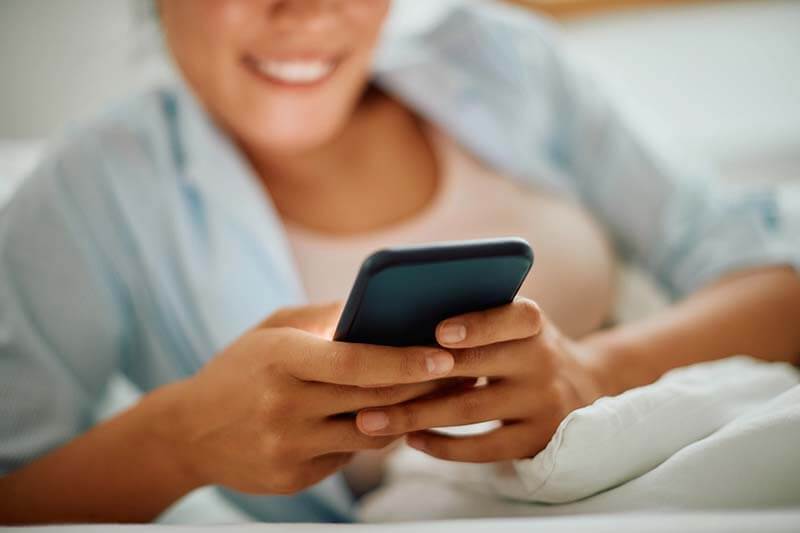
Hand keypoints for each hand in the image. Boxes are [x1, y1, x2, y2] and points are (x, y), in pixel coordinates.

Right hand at [163, 304, 456, 493]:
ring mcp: (288, 447)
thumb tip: (379, 305)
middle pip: (372, 401)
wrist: (188, 432)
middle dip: (423, 388)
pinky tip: (393, 419)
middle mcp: (284, 406)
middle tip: (463, 373)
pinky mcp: (293, 477)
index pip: (353, 363)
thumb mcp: (272, 330)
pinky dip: (375, 436)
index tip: (443, 356)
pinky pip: (350, 456)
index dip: (403, 362)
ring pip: (370, 435)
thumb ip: (324, 318)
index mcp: (280, 360)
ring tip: (439, 396)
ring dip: (408, 416)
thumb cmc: (240, 369)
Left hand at [354, 298, 606, 462]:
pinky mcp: (536, 440)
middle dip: (421, 373)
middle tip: (369, 381)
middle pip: (479, 367)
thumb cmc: (519, 346)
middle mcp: (543, 360)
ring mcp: (542, 403)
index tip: (438, 331)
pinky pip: (484, 448)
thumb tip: (398, 316)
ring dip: (416, 415)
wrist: (580, 388)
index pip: (513, 317)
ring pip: (471, 410)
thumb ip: (475, 316)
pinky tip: (411, 440)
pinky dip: (444, 446)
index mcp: (533, 323)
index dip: (478, 324)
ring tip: (371, 419)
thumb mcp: (512, 324)